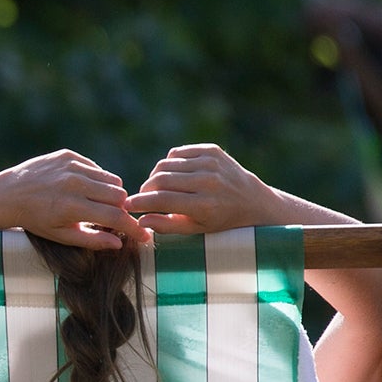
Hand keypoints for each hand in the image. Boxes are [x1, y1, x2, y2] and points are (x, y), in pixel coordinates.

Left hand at [0, 149, 145, 249]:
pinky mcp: (67, 155)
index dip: (133, 227)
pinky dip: (94, 179)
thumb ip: (91, 240)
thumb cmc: (35, 220)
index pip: (115, 217)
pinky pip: (96, 168)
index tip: (144, 234)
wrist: (7, 195)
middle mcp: (73, 184)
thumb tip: (119, 244)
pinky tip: (80, 187)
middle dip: (120, 208)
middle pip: (119, 195)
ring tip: (94, 202)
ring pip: (111, 179)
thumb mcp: (60, 236)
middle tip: (110, 216)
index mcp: (72, 208)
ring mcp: (70, 167)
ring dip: (108, 193)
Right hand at [128, 144, 287, 234]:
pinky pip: (177, 153)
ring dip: (155, 177)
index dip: (140, 202)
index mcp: (205, 205)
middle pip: (160, 180)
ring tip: (156, 188)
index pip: (161, 200)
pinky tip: (172, 175)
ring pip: (165, 164)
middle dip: (145, 189)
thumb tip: (140, 221)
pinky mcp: (212, 150)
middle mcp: (209, 181)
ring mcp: (211, 163)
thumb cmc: (220, 221)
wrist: (254, 202)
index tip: (128, 206)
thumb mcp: (196, 230)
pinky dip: (169, 164)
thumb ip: (167, 226)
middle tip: (142, 198)